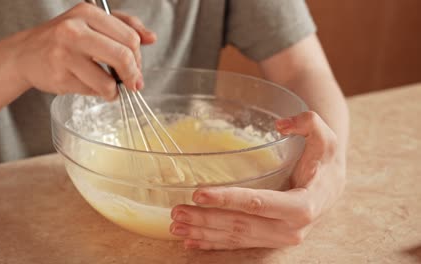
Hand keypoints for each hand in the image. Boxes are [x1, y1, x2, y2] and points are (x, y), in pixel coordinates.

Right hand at [11, 3, 155, 100]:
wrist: (25, 53)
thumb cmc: (63, 39)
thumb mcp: (92, 23)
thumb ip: (124, 26)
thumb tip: (151, 37)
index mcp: (87, 13)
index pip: (130, 37)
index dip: (139, 57)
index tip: (137, 67)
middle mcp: (74, 30)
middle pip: (123, 57)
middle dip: (133, 75)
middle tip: (133, 83)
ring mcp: (65, 54)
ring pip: (108, 81)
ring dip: (115, 91)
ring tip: (110, 89)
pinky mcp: (59, 76)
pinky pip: (92, 91)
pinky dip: (98, 93)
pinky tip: (90, 86)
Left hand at [170, 111, 345, 249]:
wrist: (332, 185)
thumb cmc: (324, 160)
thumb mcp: (325, 137)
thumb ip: (309, 123)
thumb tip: (281, 124)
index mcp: (303, 205)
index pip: (258, 203)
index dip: (227, 199)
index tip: (198, 194)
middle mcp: (290, 228)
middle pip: (241, 225)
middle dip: (207, 219)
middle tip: (178, 211)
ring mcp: (279, 237)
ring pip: (236, 238)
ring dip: (204, 233)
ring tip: (176, 226)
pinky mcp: (270, 240)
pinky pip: (239, 244)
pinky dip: (214, 243)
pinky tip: (192, 241)